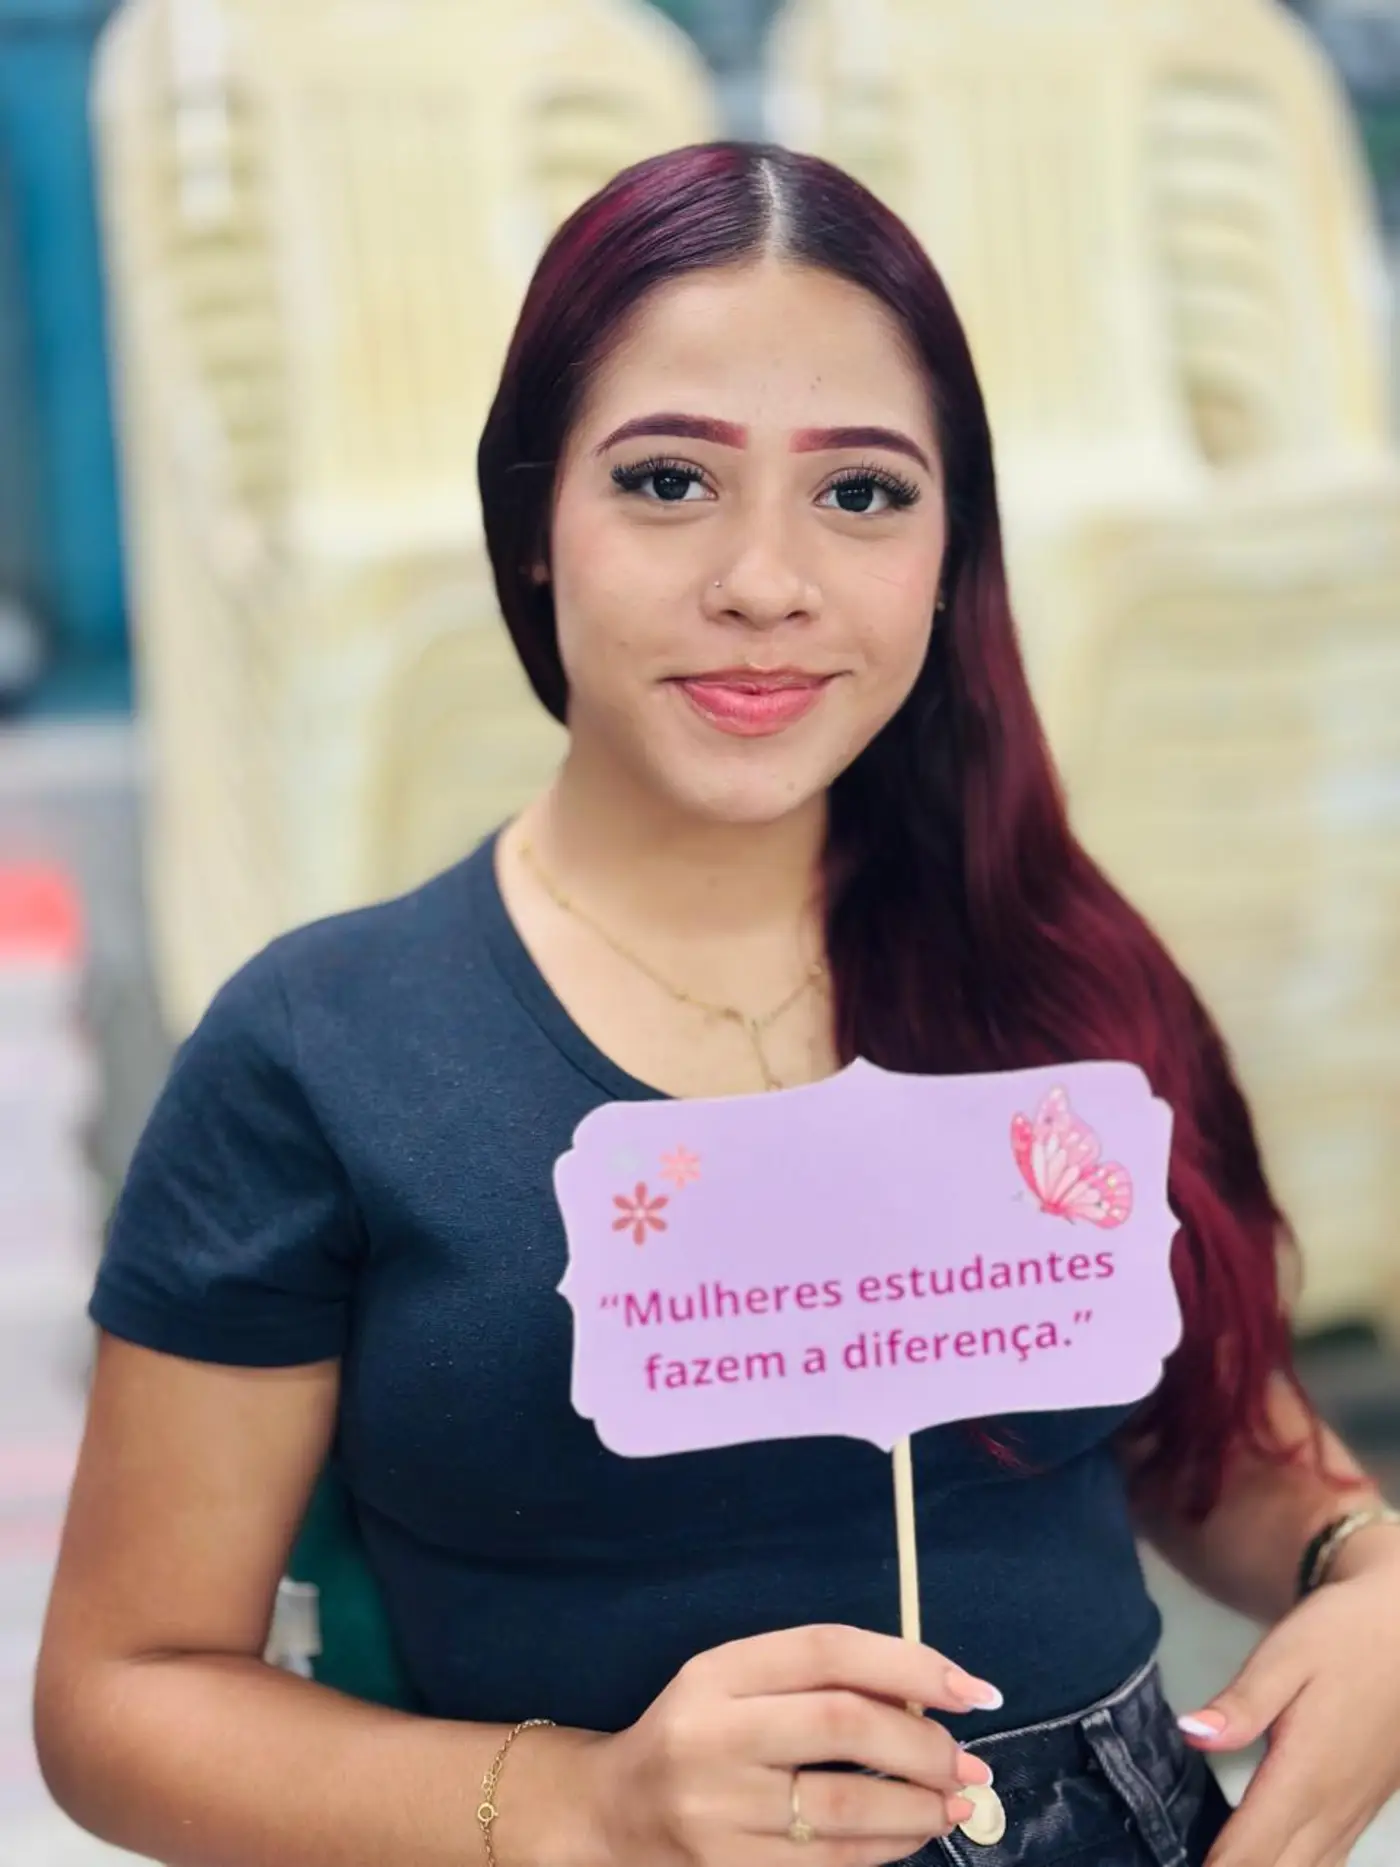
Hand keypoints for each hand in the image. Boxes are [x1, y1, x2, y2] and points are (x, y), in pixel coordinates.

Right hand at [580, 1623, 1000, 1866]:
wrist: (612, 1814)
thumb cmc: (695, 1733)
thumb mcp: (734, 1684)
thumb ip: (813, 1679)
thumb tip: (926, 1696)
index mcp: (718, 1672)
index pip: (827, 1651)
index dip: (910, 1665)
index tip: (972, 1690)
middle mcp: (714, 1736)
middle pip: (843, 1725)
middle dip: (924, 1744)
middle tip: (967, 1760)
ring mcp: (719, 1814)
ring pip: (845, 1808)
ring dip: (918, 1805)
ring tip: (954, 1800)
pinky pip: (830, 1864)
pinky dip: (887, 1848)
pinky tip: (914, 1834)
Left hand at [1176, 1531, 1399, 1865]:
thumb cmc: (1340, 1635)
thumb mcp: (1285, 1655)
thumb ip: (1241, 1703)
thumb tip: (1191, 1733)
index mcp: (1305, 1774)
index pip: (1250, 1848)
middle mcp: (1332, 1805)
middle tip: (1197, 1865)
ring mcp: (1354, 1810)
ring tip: (1223, 1864)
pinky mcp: (1367, 1804)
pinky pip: (1330, 1858)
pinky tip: (1277, 1860)